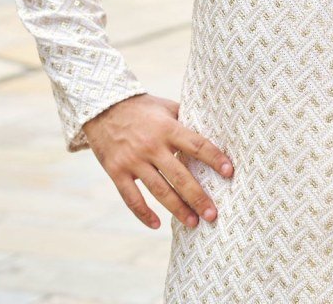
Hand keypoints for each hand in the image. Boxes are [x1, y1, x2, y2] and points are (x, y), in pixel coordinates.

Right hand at [82, 93, 234, 230]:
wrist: (103, 107)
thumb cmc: (142, 107)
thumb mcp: (166, 107)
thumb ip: (186, 119)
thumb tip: (212, 129)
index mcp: (168, 128)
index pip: (197, 144)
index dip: (214, 158)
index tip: (229, 172)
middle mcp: (152, 146)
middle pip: (180, 176)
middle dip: (198, 197)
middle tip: (213, 215)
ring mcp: (133, 160)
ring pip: (159, 191)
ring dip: (178, 209)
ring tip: (193, 223)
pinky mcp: (116, 172)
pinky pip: (132, 198)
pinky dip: (144, 214)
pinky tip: (157, 224)